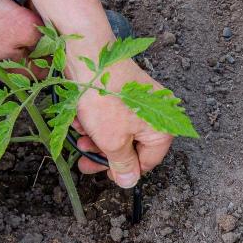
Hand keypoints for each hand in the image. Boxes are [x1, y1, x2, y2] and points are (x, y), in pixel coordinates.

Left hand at [72, 59, 172, 187]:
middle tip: (85, 158)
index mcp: (162, 131)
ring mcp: (145, 102)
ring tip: (80, 136)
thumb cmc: (107, 99)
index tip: (102, 171)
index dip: (123, 170)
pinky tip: (84, 119)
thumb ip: (123, 165)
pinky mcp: (130, 92)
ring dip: (98, 138)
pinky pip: (116, 116)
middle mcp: (159, 116)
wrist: (94, 60)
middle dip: (105, 153)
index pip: (146, 163)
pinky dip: (99, 121)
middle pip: (133, 147)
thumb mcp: (113, 141)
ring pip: (121, 131)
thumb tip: (130, 181)